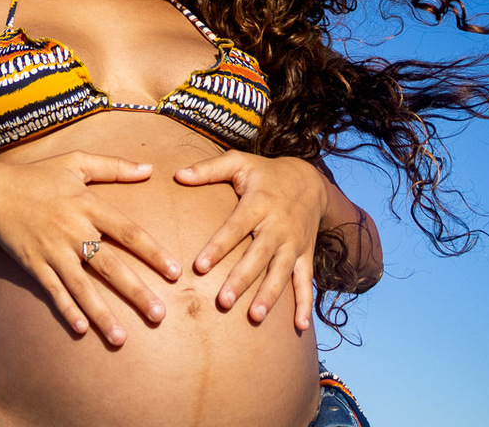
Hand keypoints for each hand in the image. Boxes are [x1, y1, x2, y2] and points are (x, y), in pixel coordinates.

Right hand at [0, 152, 181, 345]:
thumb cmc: (38, 176)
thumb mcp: (77, 162)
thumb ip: (114, 167)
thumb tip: (149, 168)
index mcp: (89, 205)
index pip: (128, 233)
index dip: (153, 253)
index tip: (175, 273)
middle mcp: (74, 231)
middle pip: (110, 266)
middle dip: (136, 292)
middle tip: (159, 315)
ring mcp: (53, 251)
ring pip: (82, 287)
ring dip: (102, 314)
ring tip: (121, 338)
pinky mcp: (34, 264)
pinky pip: (53, 291)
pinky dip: (67, 309)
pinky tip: (81, 329)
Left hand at [174, 151, 326, 330]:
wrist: (310, 181)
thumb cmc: (266, 174)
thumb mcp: (239, 162)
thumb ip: (208, 169)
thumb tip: (177, 175)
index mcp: (258, 204)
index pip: (235, 228)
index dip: (218, 247)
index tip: (199, 267)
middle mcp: (277, 225)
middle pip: (258, 256)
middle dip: (241, 280)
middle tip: (223, 302)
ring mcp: (293, 243)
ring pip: (281, 272)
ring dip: (270, 295)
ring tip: (255, 317)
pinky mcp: (305, 254)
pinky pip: (306, 281)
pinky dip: (305, 303)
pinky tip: (299, 327)